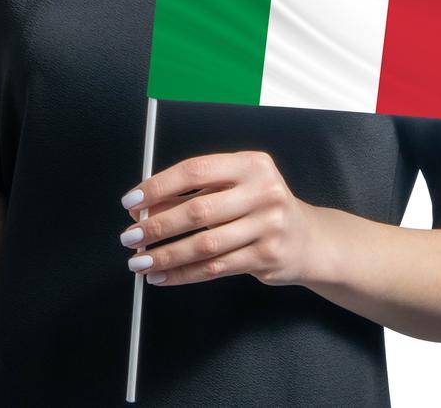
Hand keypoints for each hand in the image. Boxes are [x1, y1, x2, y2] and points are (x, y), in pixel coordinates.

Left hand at [117, 150, 317, 287]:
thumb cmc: (261, 208)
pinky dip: (183, 274)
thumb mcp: (233, 189)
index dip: (159, 186)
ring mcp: (268, 226)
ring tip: (139, 261)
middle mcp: (263, 192)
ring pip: (204, 245)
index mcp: (251, 164)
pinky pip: (215, 268)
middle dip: (156, 226)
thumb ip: (192, 195)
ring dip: (165, 256)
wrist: (309, 239)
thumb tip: (143, 208)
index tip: (132, 200)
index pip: (196, 171)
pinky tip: (163, 276)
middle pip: (198, 210)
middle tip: (130, 236)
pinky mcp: (267, 257)